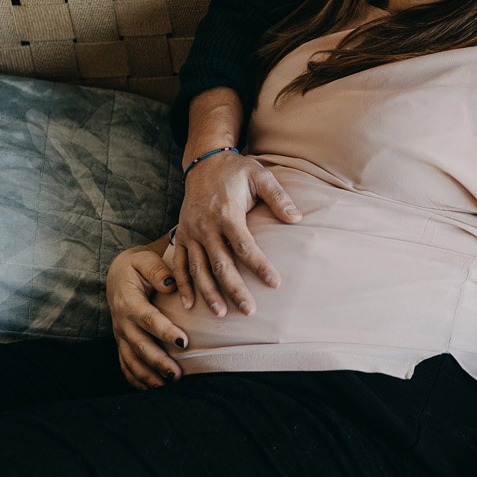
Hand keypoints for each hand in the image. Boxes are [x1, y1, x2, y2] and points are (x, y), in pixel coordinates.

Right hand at [106, 245, 187, 389]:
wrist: (118, 275)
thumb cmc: (137, 266)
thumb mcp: (144, 259)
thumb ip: (157, 270)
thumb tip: (170, 285)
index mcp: (129, 301)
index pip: (147, 319)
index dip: (164, 332)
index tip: (184, 343)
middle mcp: (122, 322)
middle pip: (140, 346)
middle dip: (158, 362)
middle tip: (177, 375)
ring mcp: (120, 335)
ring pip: (132, 360)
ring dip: (149, 375)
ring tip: (169, 386)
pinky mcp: (122, 343)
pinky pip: (125, 365)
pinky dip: (136, 379)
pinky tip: (151, 390)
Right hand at [172, 150, 300, 316]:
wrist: (204, 162)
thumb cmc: (237, 171)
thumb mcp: (260, 175)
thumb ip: (278, 197)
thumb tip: (297, 218)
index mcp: (227, 212)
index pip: (245, 245)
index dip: (259, 265)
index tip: (274, 284)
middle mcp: (206, 225)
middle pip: (221, 263)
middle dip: (235, 289)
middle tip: (250, 310)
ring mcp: (191, 232)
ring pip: (198, 268)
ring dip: (209, 292)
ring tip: (221, 314)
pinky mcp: (182, 235)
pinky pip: (179, 264)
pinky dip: (183, 284)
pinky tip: (189, 303)